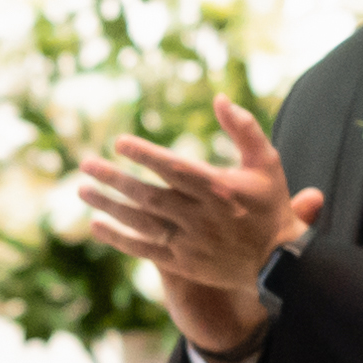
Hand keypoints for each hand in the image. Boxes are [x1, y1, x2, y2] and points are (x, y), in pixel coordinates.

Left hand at [75, 101, 326, 352]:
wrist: (279, 261)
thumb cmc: (269, 205)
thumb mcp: (266, 163)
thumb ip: (244, 129)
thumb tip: (220, 98)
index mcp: (220, 189)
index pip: (175, 169)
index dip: (145, 156)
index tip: (118, 143)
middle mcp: (201, 216)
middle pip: (149, 196)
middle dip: (115, 180)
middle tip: (85, 164)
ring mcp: (190, 243)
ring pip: (141, 222)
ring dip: (109, 206)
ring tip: (83, 189)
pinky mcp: (183, 264)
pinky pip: (143, 250)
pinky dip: (118, 238)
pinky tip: (96, 225)